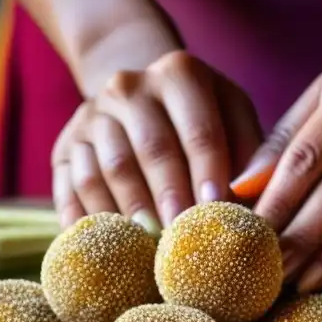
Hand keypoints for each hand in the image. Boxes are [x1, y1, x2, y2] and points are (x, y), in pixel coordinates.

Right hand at [51, 51, 261, 229]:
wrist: (140, 96)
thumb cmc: (202, 118)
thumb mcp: (233, 118)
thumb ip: (252, 155)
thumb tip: (255, 197)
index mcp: (180, 73)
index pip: (199, 128)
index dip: (209, 171)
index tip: (216, 209)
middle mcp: (129, 86)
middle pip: (151, 148)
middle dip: (170, 195)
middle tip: (183, 237)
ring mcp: (90, 115)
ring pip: (108, 169)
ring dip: (130, 211)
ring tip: (147, 247)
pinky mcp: (65, 146)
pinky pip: (71, 186)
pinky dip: (88, 219)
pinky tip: (106, 246)